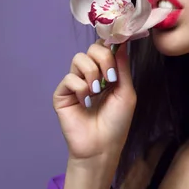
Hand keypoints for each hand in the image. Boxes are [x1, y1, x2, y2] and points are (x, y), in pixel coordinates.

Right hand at [52, 39, 136, 164]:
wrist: (102, 146)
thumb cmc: (116, 123)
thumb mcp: (126, 92)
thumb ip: (122, 67)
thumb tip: (121, 42)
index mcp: (105, 73)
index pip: (103, 47)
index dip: (109, 45)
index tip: (118, 50)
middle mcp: (89, 75)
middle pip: (92, 48)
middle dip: (103, 59)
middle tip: (109, 77)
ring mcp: (74, 83)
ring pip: (79, 59)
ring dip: (92, 74)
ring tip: (97, 92)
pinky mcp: (62, 94)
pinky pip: (69, 78)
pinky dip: (81, 88)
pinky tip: (85, 103)